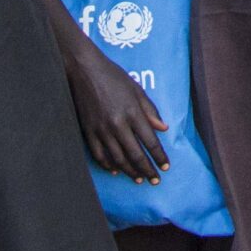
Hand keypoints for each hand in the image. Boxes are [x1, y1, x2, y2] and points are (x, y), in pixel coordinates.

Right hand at [64, 31, 170, 183]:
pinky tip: (116, 170)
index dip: (159, 156)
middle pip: (135, 155)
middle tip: (155, 181)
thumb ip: (150, 110)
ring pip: (118, 159)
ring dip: (130, 171)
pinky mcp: (88, 131)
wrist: (85, 70)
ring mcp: (101, 129)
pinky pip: (99, 155)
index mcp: (132, 112)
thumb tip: (163, 129)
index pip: (150, 141)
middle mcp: (117, 124)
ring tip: (139, 179)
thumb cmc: (113, 76)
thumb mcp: (137, 89)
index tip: (165, 167)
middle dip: (147, 170)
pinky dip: (108, 165)